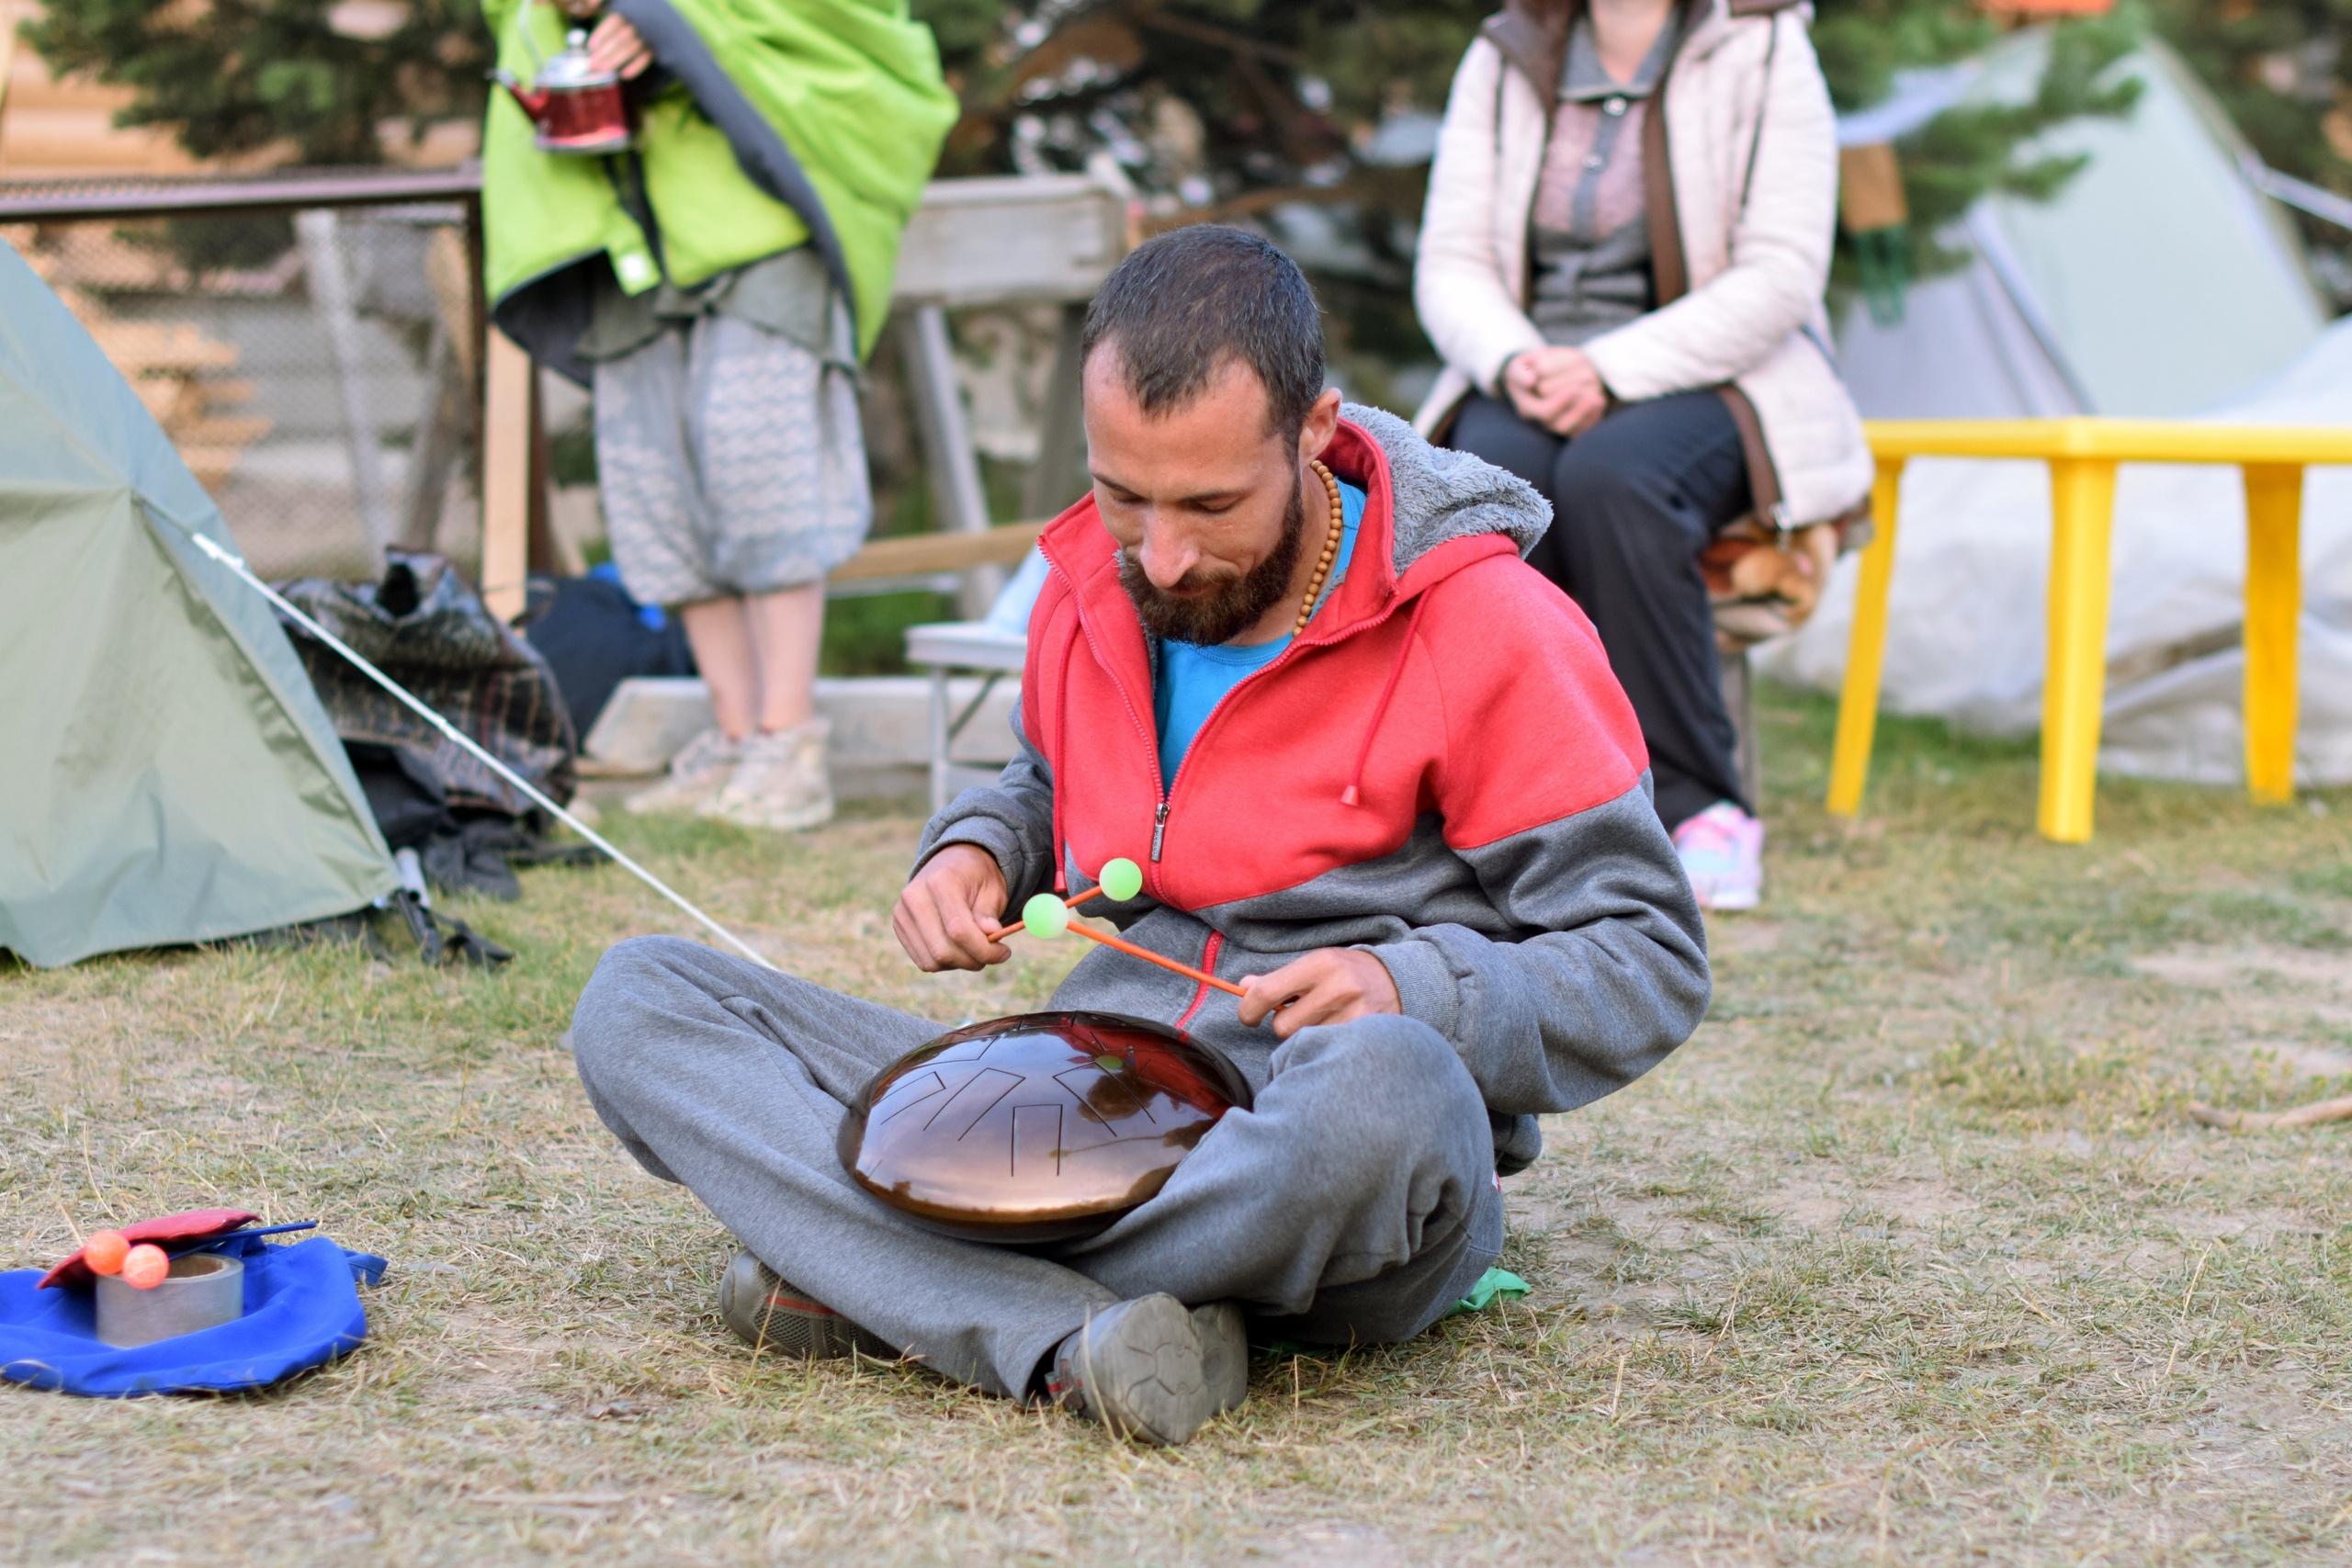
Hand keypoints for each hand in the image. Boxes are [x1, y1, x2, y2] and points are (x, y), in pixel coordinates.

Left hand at [584, 13, 653, 77]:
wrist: (654, 20)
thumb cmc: (625, 17)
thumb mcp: (613, 8)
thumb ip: (600, 9)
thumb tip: (588, 15)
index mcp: (626, 13)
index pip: (613, 22)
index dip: (601, 34)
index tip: (590, 46)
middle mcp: (637, 25)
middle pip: (619, 40)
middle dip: (604, 53)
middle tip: (591, 65)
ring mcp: (646, 37)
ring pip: (630, 50)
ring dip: (615, 61)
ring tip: (602, 70)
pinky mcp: (654, 48)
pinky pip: (646, 58)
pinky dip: (636, 67)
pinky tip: (624, 75)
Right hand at [893, 845, 1009, 971]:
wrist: (951, 862)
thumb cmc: (976, 876)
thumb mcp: (993, 888)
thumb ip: (989, 913)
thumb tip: (991, 935)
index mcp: (940, 882)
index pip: (959, 930)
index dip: (984, 949)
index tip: (1005, 952)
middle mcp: (914, 897)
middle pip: (943, 950)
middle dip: (973, 960)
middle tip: (993, 955)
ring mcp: (902, 912)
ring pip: (932, 961)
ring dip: (959, 963)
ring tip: (975, 948)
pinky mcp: (899, 926)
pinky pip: (923, 960)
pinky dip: (945, 962)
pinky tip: (958, 947)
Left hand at [1235, 948, 1401, 1039]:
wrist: (1397, 980)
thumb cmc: (1344, 973)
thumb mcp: (1312, 965)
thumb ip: (1277, 979)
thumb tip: (1243, 987)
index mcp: (1319, 964)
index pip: (1265, 992)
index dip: (1248, 1009)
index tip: (1249, 1016)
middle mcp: (1337, 988)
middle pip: (1283, 1026)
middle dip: (1285, 1024)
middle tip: (1300, 1015)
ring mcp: (1354, 1014)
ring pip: (1304, 1042)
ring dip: (1306, 1036)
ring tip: (1324, 1021)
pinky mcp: (1365, 1035)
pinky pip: (1325, 1050)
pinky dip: (1324, 1046)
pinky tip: (1336, 1032)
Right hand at [1503, 346, 1607, 436]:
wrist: (1537, 374)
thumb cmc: (1528, 368)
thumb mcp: (1518, 366)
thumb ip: (1520, 373)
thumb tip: (1531, 381)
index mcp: (1526, 408)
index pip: (1545, 412)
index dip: (1561, 402)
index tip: (1575, 389)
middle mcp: (1540, 420)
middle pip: (1560, 424)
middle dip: (1577, 409)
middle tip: (1592, 394)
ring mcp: (1554, 424)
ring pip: (1570, 429)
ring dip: (1585, 415)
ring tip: (1599, 399)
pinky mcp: (1568, 425)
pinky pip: (1580, 431)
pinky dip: (1592, 419)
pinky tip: (1600, 403)